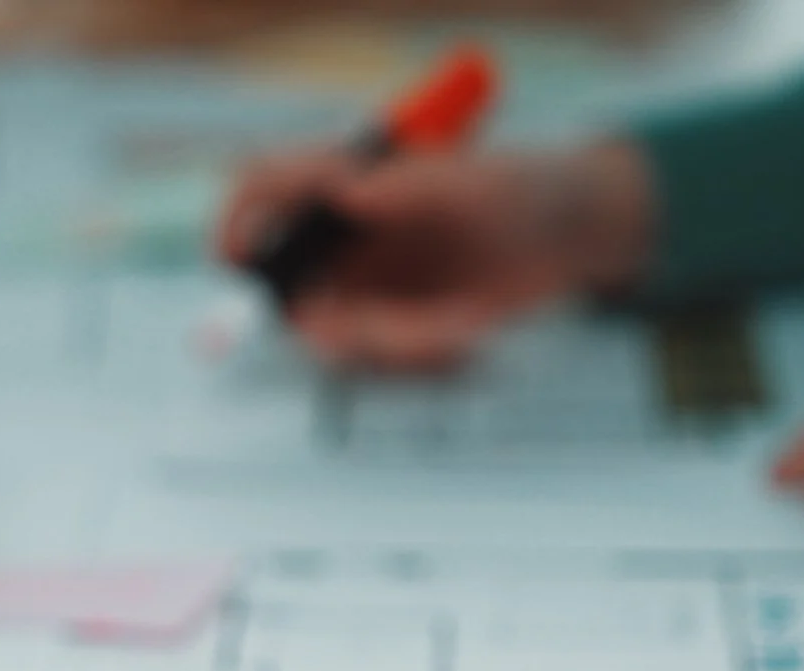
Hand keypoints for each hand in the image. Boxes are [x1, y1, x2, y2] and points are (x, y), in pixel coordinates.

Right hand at [213, 139, 651, 368]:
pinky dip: (414, 356)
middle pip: (282, 282)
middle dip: (315, 318)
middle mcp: (342, 236)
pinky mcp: (388, 322)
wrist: (567, 238)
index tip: (236, 262)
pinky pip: (378, 356)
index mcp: (349, 181)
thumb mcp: (475, 181)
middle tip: (375, 330)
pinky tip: (458, 329)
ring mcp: (362, 281)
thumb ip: (408, 187)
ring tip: (449, 323)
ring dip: (382, 344)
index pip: (264, 186)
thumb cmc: (524, 192)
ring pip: (331, 332)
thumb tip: (347, 190)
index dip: (236, 220)